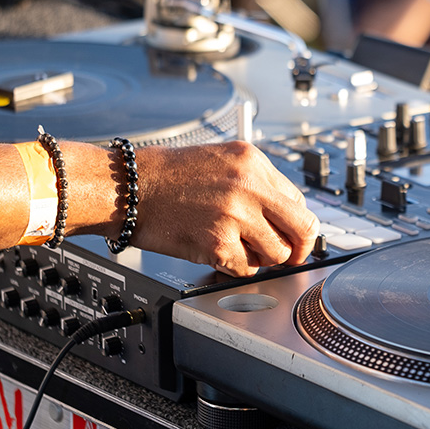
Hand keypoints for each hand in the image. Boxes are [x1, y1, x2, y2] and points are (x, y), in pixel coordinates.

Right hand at [133, 141, 318, 276]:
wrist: (126, 187)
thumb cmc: (166, 176)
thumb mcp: (221, 159)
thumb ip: (255, 182)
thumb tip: (282, 215)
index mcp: (253, 161)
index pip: (298, 201)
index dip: (294, 223)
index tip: (289, 234)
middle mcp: (249, 184)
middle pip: (303, 228)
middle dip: (299, 248)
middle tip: (289, 256)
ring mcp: (235, 214)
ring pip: (278, 253)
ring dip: (263, 259)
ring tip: (241, 249)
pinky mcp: (218, 242)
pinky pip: (247, 269)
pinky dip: (236, 268)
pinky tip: (219, 252)